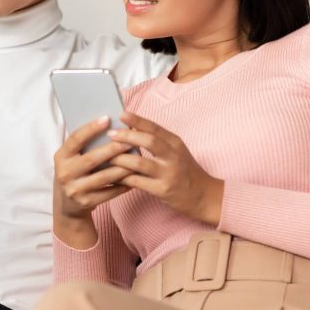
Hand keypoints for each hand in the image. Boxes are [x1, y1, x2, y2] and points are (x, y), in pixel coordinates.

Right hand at [53, 116, 132, 247]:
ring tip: (137, 159)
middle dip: (113, 149)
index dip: (91, 128)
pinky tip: (134, 176)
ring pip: (104, 177)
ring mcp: (75, 189)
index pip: (76, 139)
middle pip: (92, 159)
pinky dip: (123, 185)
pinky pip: (109, 193)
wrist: (67, 205)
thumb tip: (109, 125)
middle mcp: (65, 173)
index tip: (107, 118)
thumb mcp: (72, 158)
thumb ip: (84, 145)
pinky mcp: (86, 202)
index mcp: (61, 157)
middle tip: (130, 140)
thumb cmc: (75, 172)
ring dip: (123, 167)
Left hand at [107, 112, 223, 224]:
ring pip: (139, 163)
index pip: (154, 127)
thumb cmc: (185, 171)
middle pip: (148, 141)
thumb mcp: (176, 151)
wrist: (203, 196)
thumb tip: (131, 129)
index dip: (137, 120)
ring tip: (106, 157)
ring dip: (120, 159)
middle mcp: (173, 156)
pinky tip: (112, 175)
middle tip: (110, 134)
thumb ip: (158, 141)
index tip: (121, 114)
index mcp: (175, 143)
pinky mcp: (162, 190)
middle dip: (126, 136)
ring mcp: (168, 174)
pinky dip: (123, 177)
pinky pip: (137, 182)